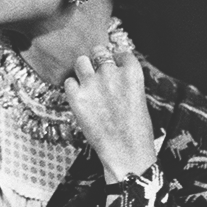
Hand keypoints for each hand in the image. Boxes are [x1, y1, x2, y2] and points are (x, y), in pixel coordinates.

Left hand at [64, 48, 155, 183]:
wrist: (126, 154)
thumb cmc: (135, 130)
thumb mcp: (138, 97)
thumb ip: (124, 80)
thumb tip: (110, 69)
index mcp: (132, 72)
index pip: (121, 53)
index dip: (117, 62)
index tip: (116, 70)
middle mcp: (111, 73)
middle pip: (98, 51)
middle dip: (98, 61)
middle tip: (98, 73)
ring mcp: (92, 83)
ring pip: (80, 61)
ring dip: (83, 70)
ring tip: (87, 83)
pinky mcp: (76, 97)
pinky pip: (68, 82)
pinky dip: (73, 89)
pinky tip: (81, 98)